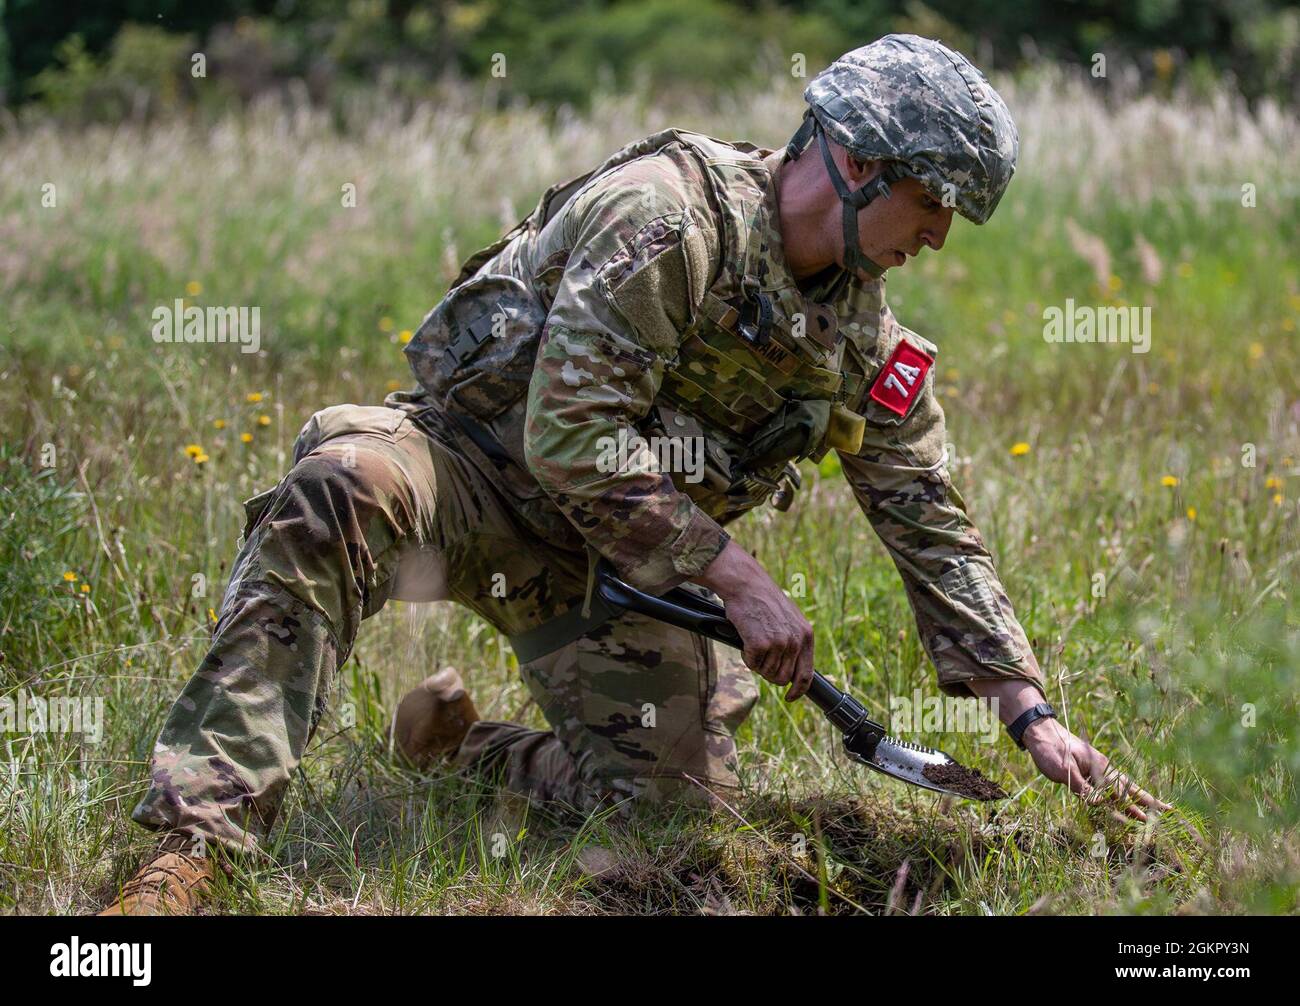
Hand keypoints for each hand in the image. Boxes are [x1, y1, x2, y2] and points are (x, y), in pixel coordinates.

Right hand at [695, 540, 813, 699]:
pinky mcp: (760, 644)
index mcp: (806, 636)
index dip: (798, 690)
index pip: (807, 674)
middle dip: (770, 673)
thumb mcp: (789, 619)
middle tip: (761, 658)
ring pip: (766, 673)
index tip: (790, 697)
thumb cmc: (764, 601)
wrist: (747, 585)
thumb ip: (795, 642)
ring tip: (753, 641)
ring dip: (757, 662)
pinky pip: (752, 664)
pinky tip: (746, 638)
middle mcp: (795, 641)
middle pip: (783, 678)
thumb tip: (792, 670)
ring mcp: (779, 643)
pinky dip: (746, 655)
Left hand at [1023, 717, 1172, 821]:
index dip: (1140, 804)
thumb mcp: (1063, 771)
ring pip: (1120, 788)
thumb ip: (1082, 788)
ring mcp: (1096, 769)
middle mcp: (1103, 768)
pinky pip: (1107, 786)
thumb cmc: (1051, 750)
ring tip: (1151, 812)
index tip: (1159, 814)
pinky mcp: (1087, 770)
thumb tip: (1101, 804)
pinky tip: (1122, 803)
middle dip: (1148, 801)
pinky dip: (1118, 796)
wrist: (1039, 732)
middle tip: (1170, 811)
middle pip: (1129, 788)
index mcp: (1100, 768)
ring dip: (1135, 801)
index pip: (1123, 791)